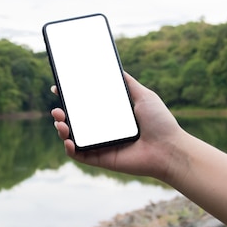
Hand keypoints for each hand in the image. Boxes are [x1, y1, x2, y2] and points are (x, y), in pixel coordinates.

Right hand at [51, 73, 183, 179]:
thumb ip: (128, 83)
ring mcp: (101, 145)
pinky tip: (69, 141)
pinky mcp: (102, 159)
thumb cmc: (160, 123)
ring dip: (62, 130)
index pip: (85, 106)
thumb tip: (114, 67)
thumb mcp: (144, 96)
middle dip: (61, 114)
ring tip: (60, 123)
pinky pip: (80, 155)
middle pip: (75, 122)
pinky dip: (70, 149)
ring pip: (73, 138)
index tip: (58, 89)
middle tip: (57, 109)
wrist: (170, 149)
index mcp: (111, 116)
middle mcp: (103, 130)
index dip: (70, 98)